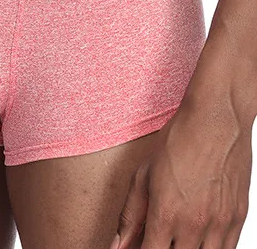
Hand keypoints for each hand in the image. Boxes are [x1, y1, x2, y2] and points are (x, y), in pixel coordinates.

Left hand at [111, 91, 251, 247]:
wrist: (215, 121)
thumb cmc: (178, 141)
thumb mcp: (143, 175)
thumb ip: (130, 215)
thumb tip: (118, 244)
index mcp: (166, 214)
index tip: (137, 247)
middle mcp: (195, 225)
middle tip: (155, 237)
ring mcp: (220, 224)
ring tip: (175, 236)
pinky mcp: (238, 218)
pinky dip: (210, 248)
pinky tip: (197, 237)